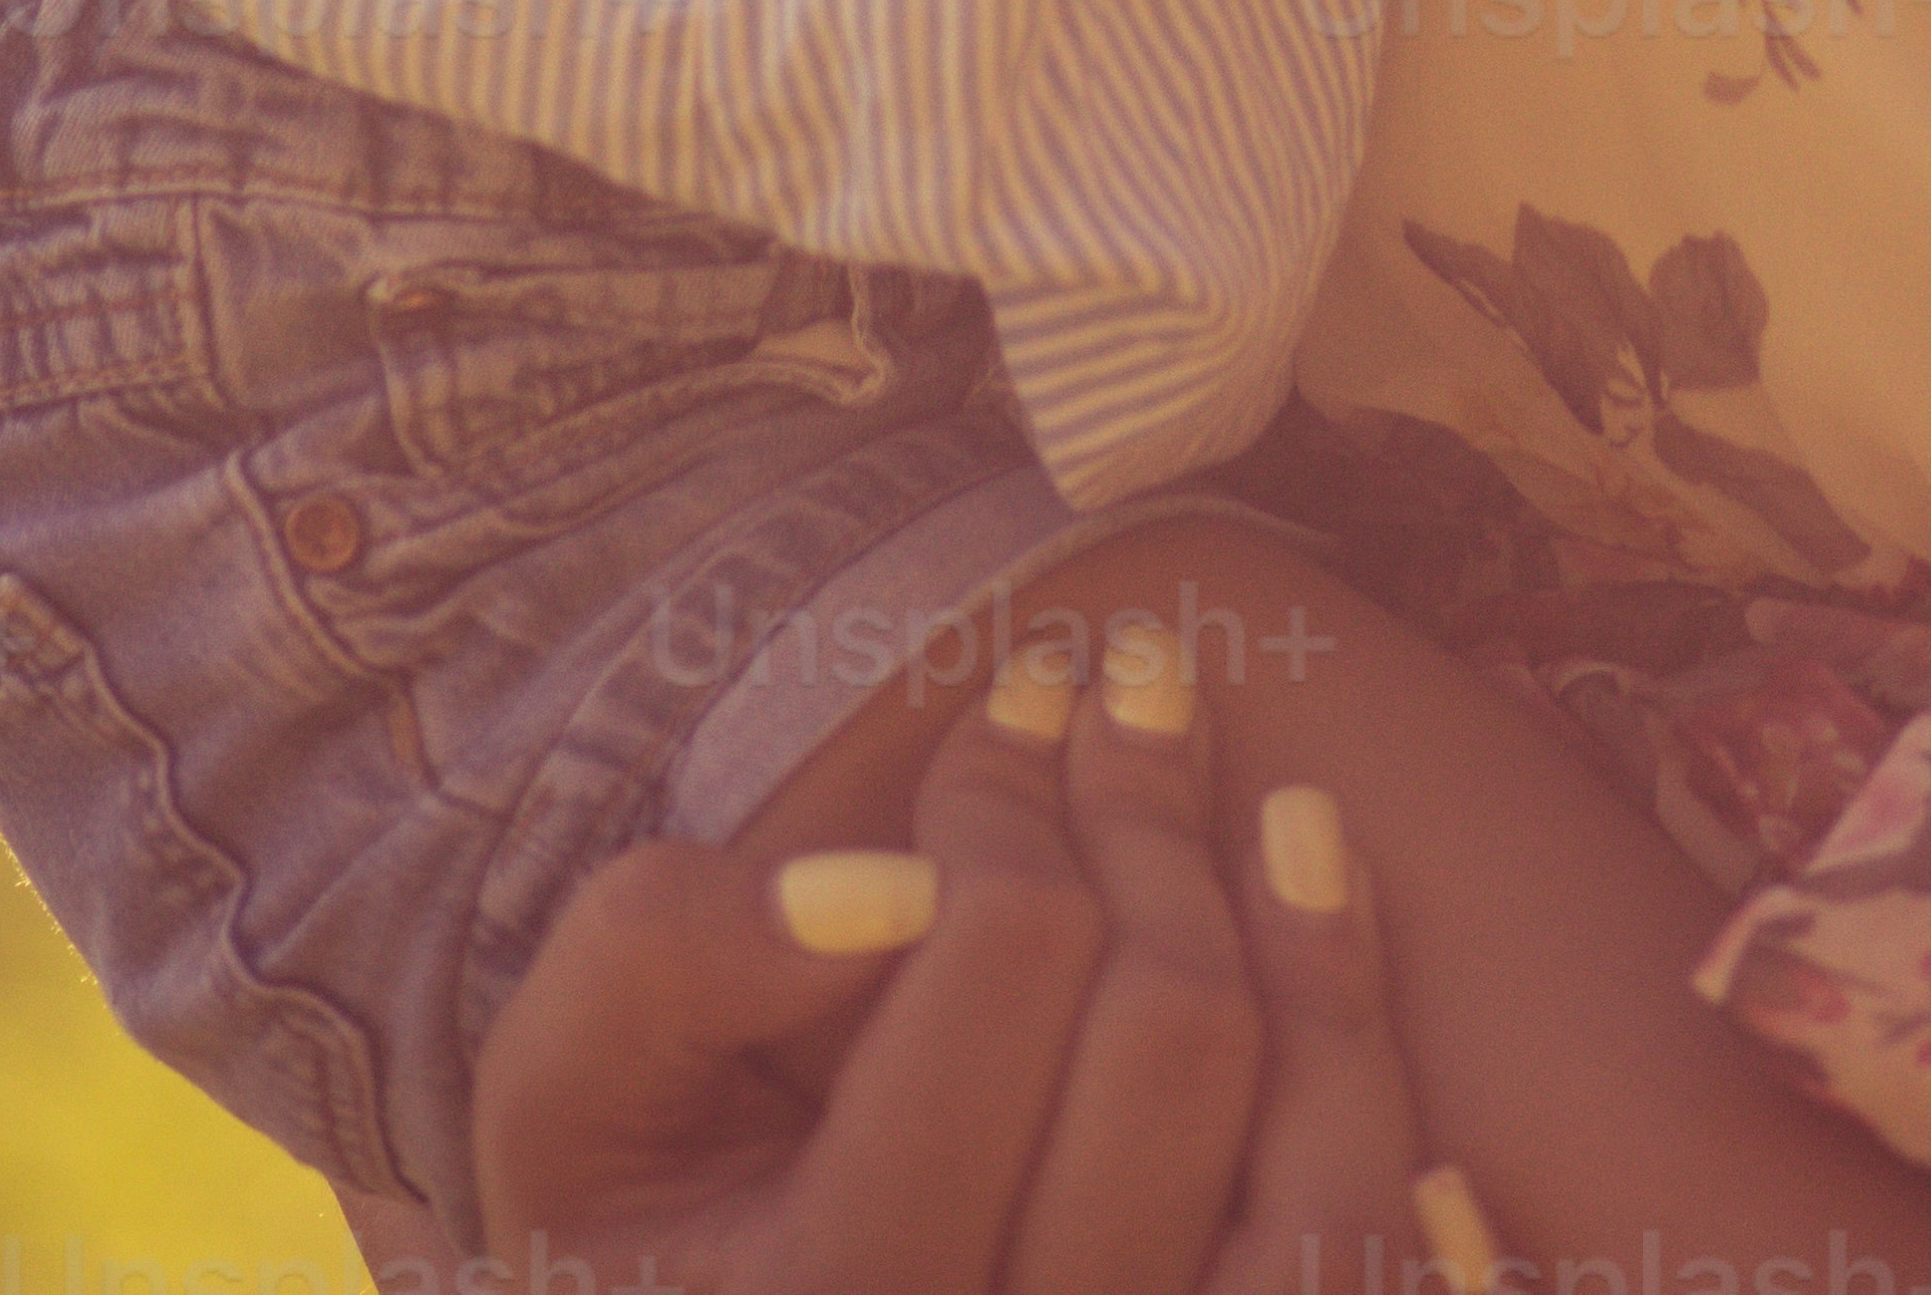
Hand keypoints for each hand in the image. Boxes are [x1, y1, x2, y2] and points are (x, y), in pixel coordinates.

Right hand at [468, 624, 1479, 1294]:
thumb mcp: (561, 1093)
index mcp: (827, 1293)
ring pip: (1311, 1172)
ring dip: (1305, 947)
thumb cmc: (626, 1221)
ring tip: (1276, 806)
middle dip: (1158, 822)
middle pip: (1170, 1040)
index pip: (1002, 958)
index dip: (1013, 792)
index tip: (1018, 696)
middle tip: (1141, 695)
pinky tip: (1336, 955)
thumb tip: (869, 886)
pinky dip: (1369, 1098)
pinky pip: (1357, 1265)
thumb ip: (658, 960)